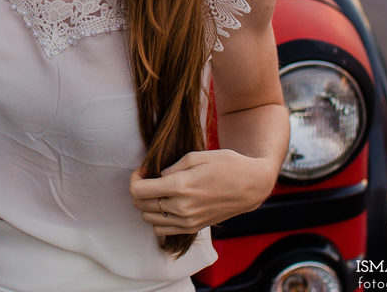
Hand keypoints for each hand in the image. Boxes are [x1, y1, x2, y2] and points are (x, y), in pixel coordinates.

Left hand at [129, 149, 278, 236]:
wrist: (251, 185)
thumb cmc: (226, 165)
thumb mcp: (196, 156)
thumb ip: (170, 167)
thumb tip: (156, 176)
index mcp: (180, 186)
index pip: (138, 191)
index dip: (134, 178)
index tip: (142, 171)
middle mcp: (181, 207)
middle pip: (140, 206)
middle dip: (139, 191)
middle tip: (149, 179)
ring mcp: (188, 221)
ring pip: (148, 220)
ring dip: (148, 206)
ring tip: (159, 192)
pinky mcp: (193, 228)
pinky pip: (162, 231)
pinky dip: (158, 219)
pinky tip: (167, 205)